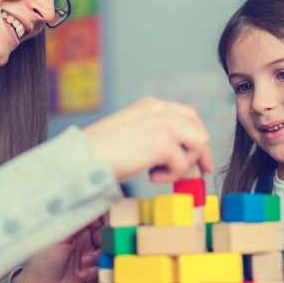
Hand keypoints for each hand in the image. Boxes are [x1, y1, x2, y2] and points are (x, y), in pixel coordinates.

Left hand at [9, 217, 102, 282]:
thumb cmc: (42, 262)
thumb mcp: (59, 236)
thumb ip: (77, 220)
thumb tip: (90, 203)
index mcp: (77, 230)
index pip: (96, 218)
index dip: (103, 218)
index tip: (107, 218)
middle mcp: (85, 243)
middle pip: (106, 235)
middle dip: (105, 237)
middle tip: (98, 240)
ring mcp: (90, 258)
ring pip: (108, 251)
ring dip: (98, 256)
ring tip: (83, 261)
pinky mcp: (93, 274)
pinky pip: (104, 270)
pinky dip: (95, 271)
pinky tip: (81, 274)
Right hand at [82, 97, 213, 183]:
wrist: (83, 159)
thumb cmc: (102, 153)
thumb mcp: (133, 134)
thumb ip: (157, 135)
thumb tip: (181, 154)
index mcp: (151, 105)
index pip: (189, 116)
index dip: (197, 139)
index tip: (200, 160)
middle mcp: (159, 109)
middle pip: (199, 129)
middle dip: (200, 153)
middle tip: (196, 172)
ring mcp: (162, 123)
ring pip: (198, 144)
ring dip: (183, 164)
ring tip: (159, 174)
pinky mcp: (162, 142)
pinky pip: (182, 164)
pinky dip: (170, 176)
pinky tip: (150, 177)